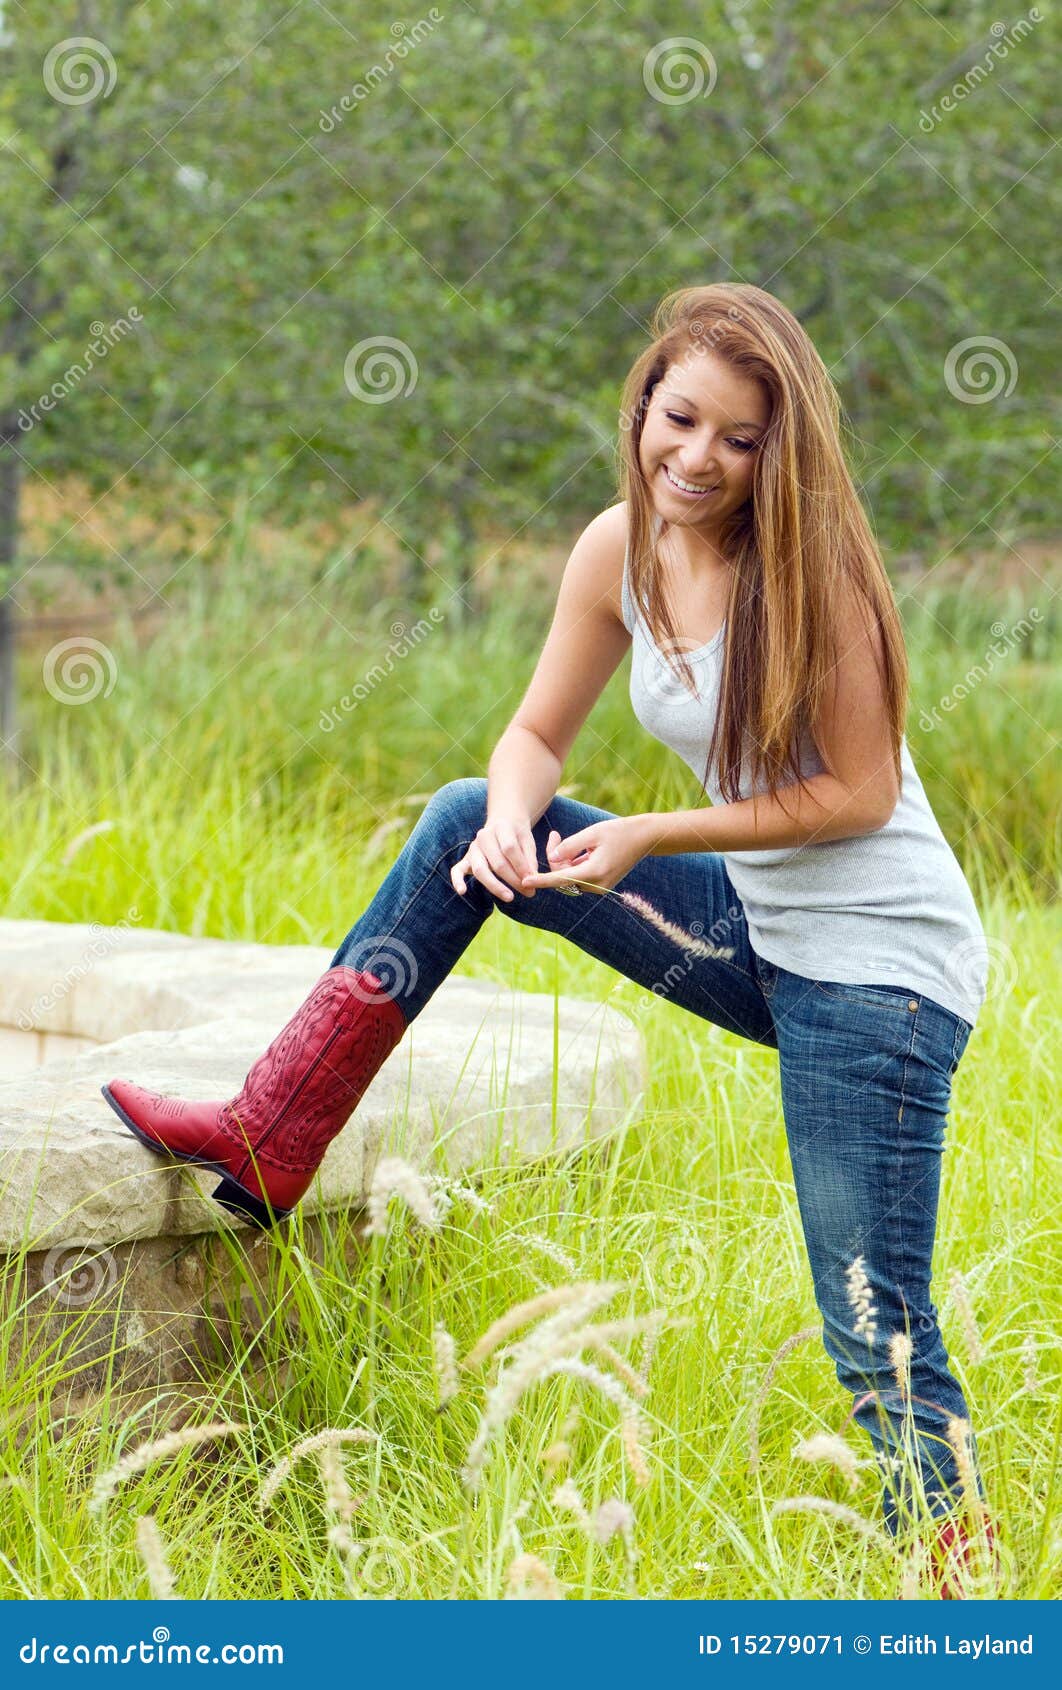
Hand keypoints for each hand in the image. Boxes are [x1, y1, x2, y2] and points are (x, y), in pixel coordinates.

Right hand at [451, 813, 541, 901]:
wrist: (502, 823)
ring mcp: (473, 848)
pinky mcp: (466, 859)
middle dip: (514, 880)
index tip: (533, 880)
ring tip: (510, 897)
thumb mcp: (528, 841)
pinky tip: (462, 892)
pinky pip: (457, 870)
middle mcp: (484, 836)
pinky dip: (457, 881)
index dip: (521, 866)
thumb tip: (532, 879)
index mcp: (501, 827)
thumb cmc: (517, 836)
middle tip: (529, 893)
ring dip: (495, 886)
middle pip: (497, 862)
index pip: (509, 848)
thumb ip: (530, 859)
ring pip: (480, 869)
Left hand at [519, 815, 654, 894]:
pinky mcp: (601, 885)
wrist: (645, 838)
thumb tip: (552, 858)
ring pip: (569, 876)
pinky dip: (574, 864)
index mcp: (594, 872)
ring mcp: (600, 887)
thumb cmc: (618, 831)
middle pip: (562, 876)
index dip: (540, 880)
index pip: (560, 878)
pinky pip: (578, 877)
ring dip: (564, 860)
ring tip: (571, 839)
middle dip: (554, 857)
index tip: (525, 881)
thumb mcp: (591, 833)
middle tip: (554, 834)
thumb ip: (569, 846)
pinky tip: (583, 849)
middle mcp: (597, 884)